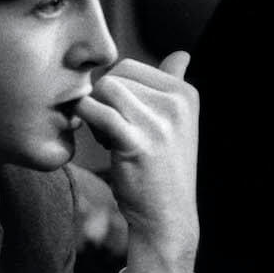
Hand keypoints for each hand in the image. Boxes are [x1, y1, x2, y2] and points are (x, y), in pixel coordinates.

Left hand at [75, 52, 198, 272]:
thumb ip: (174, 86)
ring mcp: (159, 122)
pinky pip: (96, 111)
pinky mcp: (137, 141)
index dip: (116, 90)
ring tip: (109, 137)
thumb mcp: (176, 123)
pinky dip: (87, 121)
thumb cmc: (163, 169)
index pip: (131, 66)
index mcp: (186, 93)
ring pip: (104, 89)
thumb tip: (182, 54)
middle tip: (114, 130)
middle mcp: (177, 103)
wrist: (167, 218)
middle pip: (116, 76)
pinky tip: (100, 141)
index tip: (125, 117)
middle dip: (105, 100)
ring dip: (96, 112)